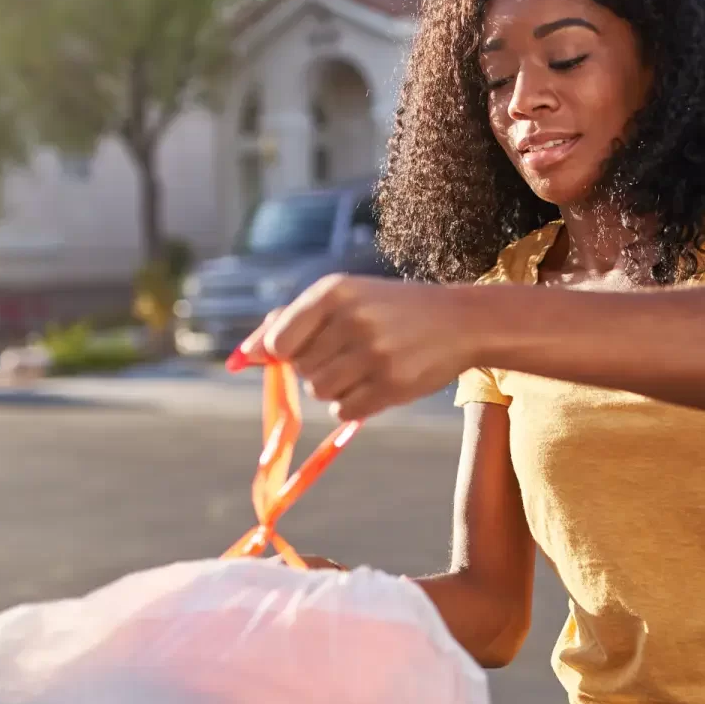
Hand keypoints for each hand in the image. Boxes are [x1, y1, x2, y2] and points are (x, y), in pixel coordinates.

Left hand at [234, 276, 478, 420]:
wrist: (460, 321)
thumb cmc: (390, 309)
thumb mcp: (344, 298)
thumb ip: (291, 321)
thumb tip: (244, 355)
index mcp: (335, 292)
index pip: (279, 341)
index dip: (285, 353)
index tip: (304, 348)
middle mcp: (353, 320)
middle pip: (300, 369)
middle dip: (316, 367)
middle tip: (349, 351)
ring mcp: (374, 354)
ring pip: (319, 392)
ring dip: (335, 387)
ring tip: (363, 367)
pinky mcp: (392, 386)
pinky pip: (344, 411)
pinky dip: (354, 404)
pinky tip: (376, 383)